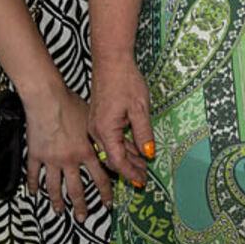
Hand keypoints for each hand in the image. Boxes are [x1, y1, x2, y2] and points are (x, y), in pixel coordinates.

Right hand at [23, 85, 113, 219]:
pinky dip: (34, 185)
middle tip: (83, 218)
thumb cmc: (74, 104)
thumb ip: (113, 136)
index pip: (101, 178)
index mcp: (88, 151)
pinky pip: (34, 174)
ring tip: (59, 212)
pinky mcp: (36, 154)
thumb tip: (135, 148)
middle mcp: (70, 159)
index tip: (109, 204)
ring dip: (57, 201)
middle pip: (77, 188)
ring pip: (54, 186)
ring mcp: (51, 159)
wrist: (48, 99)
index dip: (106, 193)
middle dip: (81, 206)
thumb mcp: (96, 120)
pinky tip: (34, 193)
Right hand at [87, 55, 154, 189]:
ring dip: (127, 158)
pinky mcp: (98, 119)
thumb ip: (144, 133)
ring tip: (143, 166)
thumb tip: (149, 153)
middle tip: (145, 178)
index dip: (130, 173)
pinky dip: (122, 146)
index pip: (117, 161)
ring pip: (111, 149)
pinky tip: (135, 150)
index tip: (142, 181)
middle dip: (129, 169)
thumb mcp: (140, 109)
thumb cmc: (126, 82)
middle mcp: (96, 131)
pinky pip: (110, 139)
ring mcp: (95, 125)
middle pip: (112, 158)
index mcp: (105, 130)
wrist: (111, 62)